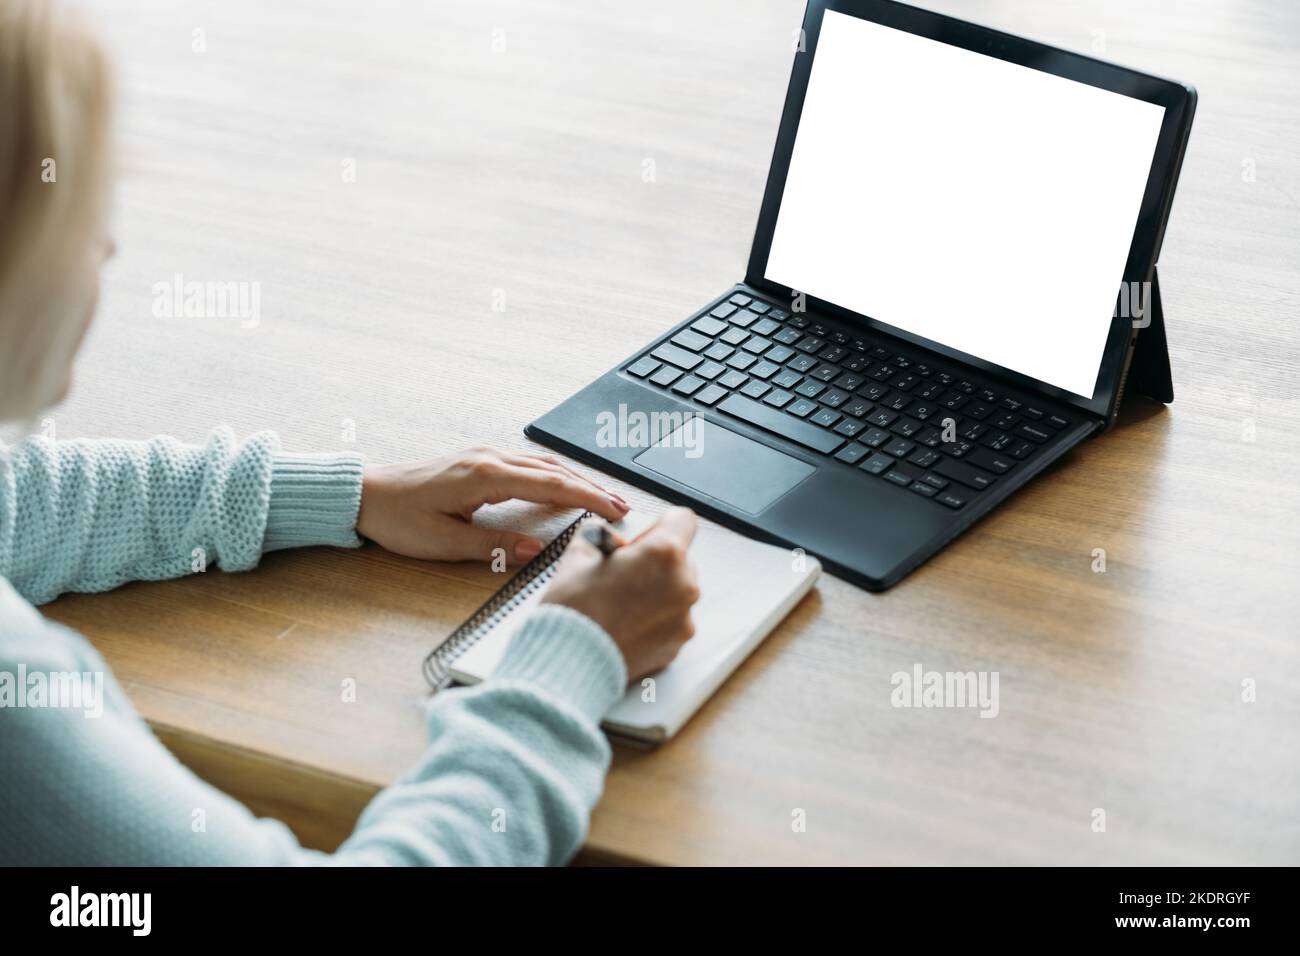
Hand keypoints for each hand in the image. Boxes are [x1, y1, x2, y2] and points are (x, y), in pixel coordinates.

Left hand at [356, 448, 627, 563]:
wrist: (365, 493)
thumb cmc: (398, 518)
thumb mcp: (445, 542)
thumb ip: (494, 546)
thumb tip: (536, 550)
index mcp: (485, 475)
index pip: (550, 486)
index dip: (587, 499)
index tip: (614, 510)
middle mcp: (489, 458)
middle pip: (554, 470)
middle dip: (591, 488)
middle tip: (623, 506)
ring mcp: (484, 454)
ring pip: (543, 464)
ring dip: (576, 480)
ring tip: (603, 498)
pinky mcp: (479, 458)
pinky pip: (528, 464)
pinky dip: (555, 475)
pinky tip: (566, 486)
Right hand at [542, 508, 699, 680]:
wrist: (569, 661)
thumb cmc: (575, 608)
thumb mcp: (580, 551)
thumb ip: (603, 533)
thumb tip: (610, 536)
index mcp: (665, 554)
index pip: (683, 520)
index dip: (658, 525)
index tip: (639, 539)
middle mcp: (683, 585)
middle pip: (680, 558)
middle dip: (655, 561)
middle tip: (622, 573)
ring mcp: (683, 618)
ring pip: (676, 591)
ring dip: (656, 590)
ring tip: (620, 602)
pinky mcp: (677, 644)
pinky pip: (671, 620)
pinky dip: (653, 618)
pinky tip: (625, 623)